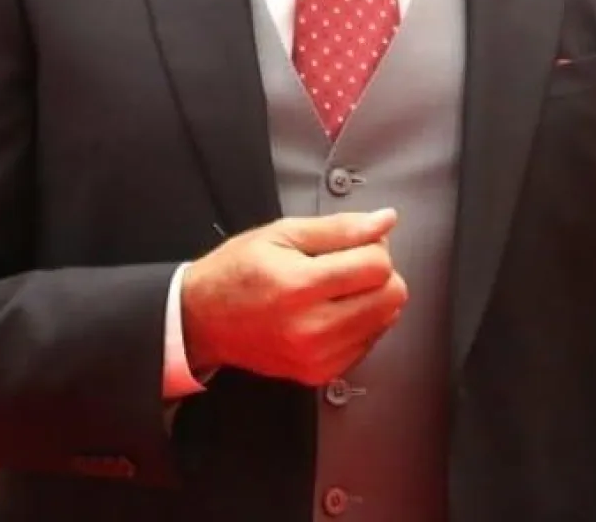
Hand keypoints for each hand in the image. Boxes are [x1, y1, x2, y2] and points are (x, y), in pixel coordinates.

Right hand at [180, 208, 407, 386]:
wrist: (205, 319)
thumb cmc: (237, 271)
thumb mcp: (282, 232)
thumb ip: (339, 228)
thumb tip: (384, 221)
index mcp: (299, 285)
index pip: (377, 267)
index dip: (374, 246)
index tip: (358, 241)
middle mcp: (312, 328)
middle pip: (390, 297)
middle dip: (378, 272)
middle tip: (348, 262)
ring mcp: (318, 357)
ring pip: (386, 320)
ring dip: (372, 298)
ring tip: (337, 287)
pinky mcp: (321, 374)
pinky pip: (369, 343)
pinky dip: (361, 322)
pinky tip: (333, 310)